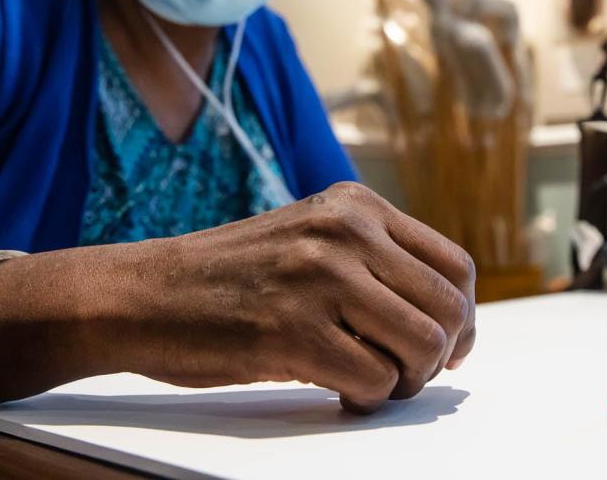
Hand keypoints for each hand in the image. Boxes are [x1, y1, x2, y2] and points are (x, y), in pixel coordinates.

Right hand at [118, 182, 475, 412]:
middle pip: (448, 309)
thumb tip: (448, 315)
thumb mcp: (310, 236)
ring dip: (406, 381)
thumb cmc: (229, 275)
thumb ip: (373, 257)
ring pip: (422, 347)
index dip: (463, 317)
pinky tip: (341, 395)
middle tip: (408, 375)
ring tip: (372, 384)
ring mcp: (319, 279)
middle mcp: (345, 232)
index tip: (450, 345)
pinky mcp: (292, 331)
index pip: (454, 265)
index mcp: (355, 205)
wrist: (143, 294)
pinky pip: (374, 381)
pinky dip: (367, 400)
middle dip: (439, 356)